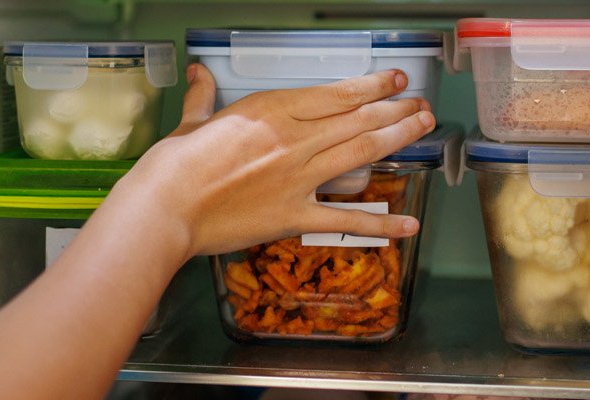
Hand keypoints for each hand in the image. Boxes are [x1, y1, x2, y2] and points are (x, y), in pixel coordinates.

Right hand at [114, 64, 434, 255]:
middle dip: (395, 110)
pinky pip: (345, 220)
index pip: (335, 94)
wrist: (165, 207)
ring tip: (424, 130)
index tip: (395, 82)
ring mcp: (297, 178)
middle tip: (421, 107)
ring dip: (397, 139)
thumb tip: (199, 74)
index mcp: (270, 111)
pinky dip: (380, 224)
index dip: (372, 87)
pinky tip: (407, 224)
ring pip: (359, 152)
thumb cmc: (173, 165)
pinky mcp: (294, 216)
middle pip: (356, 119)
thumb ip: (204, 98)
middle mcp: (292, 139)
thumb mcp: (192, 122)